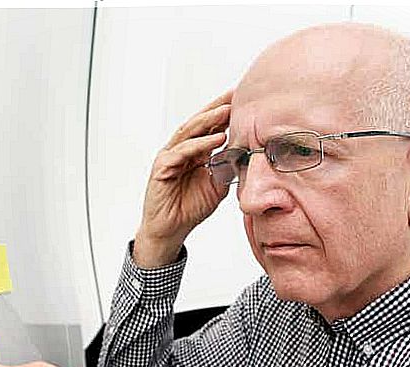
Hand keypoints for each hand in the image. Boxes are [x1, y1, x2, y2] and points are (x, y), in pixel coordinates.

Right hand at [135, 89, 232, 266]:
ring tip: (228, 110)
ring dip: (209, 120)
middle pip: (199, 122)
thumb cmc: (190, 207)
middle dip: (218, 107)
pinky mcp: (162, 169)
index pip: (210, 126)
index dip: (225, 111)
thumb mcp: (217, 185)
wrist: (171, 230)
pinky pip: (181, 152)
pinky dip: (199, 144)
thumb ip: (228, 168)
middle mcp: (180, 149)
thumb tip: (246, 154)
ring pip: (189, 132)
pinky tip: (216, 138)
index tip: (245, 98)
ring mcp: (169, 157)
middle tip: (236, 94)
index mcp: (194, 151)